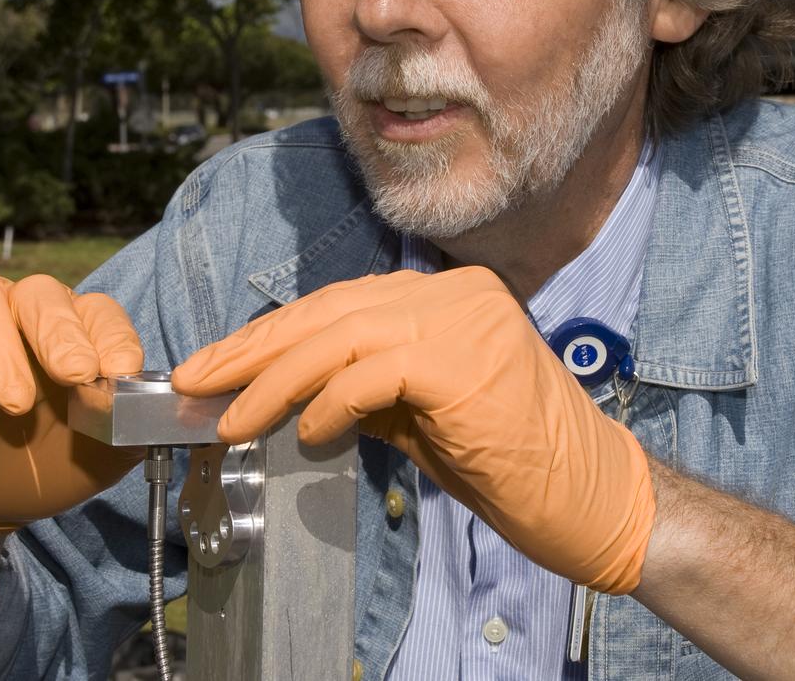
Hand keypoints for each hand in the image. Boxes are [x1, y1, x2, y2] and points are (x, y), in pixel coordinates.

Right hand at [0, 264, 144, 538]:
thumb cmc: (38, 466)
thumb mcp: (96, 457)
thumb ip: (131, 430)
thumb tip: (164, 414)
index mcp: (73, 330)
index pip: (98, 311)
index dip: (112, 337)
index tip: (121, 375)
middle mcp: (20, 309)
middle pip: (41, 292)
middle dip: (61, 333)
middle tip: (74, 378)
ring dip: (0, 342)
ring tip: (15, 402)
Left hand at [172, 267, 654, 593]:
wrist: (597, 500)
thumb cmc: (514, 464)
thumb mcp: (423, 415)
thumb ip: (365, 389)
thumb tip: (289, 394)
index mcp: (448, 296)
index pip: (339, 305)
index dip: (270, 335)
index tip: (217, 365)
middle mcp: (455, 294)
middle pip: (330, 311)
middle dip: (253, 349)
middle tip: (197, 381)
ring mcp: (465, 321)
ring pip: (341, 336)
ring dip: (274, 380)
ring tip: (230, 419)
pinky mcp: (467, 363)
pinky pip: (373, 374)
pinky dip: (328, 403)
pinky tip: (303, 433)